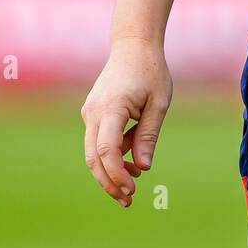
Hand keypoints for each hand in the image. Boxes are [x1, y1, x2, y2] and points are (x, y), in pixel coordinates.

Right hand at [81, 37, 172, 206]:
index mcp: (111, 108)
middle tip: (128, 201)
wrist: (133, 46)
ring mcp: (89, 113)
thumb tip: (143, 168)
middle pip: (93, 158)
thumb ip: (148, 135)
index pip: (106, 150)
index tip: (131, 190)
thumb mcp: (158, 104)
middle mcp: (93, 112)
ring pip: (92, 152)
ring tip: (132, 187)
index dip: (116, 174)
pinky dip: (111, 156)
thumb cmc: (151, 72)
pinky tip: (132, 163)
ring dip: (109, 172)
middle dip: (109, 182)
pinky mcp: (92, 113)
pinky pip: (97, 141)